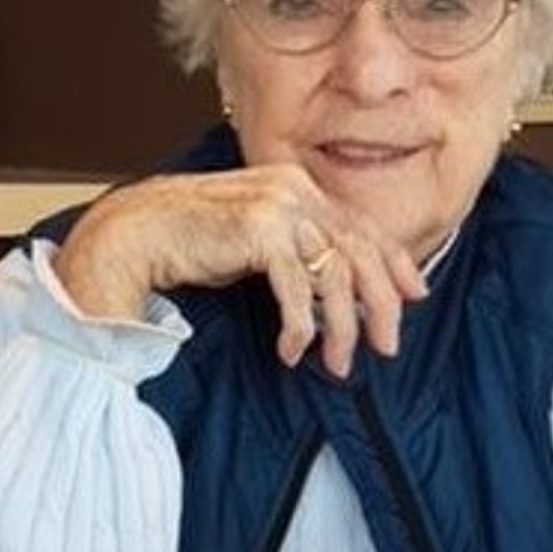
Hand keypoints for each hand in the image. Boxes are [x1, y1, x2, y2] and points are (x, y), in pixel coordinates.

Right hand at [52, 164, 426, 376]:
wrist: (137, 231)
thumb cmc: (196, 240)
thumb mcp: (259, 237)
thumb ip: (299, 248)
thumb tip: (338, 286)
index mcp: (300, 187)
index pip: (363, 226)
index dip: (395, 262)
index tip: (415, 295)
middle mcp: (295, 191)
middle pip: (361, 250)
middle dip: (382, 304)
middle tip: (388, 346)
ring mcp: (278, 206)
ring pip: (335, 273)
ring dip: (341, 327)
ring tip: (339, 364)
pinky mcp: (258, 229)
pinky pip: (296, 288)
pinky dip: (300, 326)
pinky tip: (293, 351)